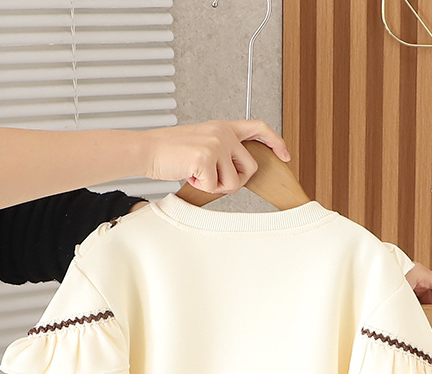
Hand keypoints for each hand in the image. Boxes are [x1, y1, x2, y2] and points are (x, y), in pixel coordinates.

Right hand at [143, 119, 290, 193]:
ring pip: (234, 182)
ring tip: (198, 174)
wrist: (147, 150)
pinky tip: (189, 175)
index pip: (259, 128)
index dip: (276, 141)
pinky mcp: (206, 157)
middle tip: (215, 180)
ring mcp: (216, 144)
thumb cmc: (172, 152)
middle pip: (251, 168)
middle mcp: (223, 132)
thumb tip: (239, 173)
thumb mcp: (203, 144)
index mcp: (223, 127)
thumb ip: (223, 151)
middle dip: (236, 181)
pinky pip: (215, 187)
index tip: (285, 156)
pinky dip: (202, 188)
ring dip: (216, 186)